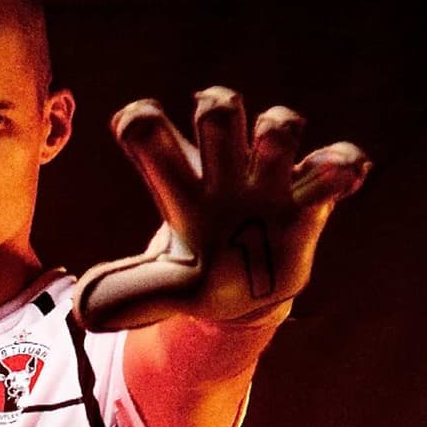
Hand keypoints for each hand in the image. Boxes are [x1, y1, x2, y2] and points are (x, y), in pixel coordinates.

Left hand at [73, 86, 370, 331]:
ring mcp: (268, 179)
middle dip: (218, 112)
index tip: (135, 129)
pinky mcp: (310, 197)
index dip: (142, 124)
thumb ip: (128, 296)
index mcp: (179, 182)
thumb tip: (82, 314)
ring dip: (276, 132)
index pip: (151, 132)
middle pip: (218, 112)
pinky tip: (344, 176)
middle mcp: (223, 169)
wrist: (250, 292)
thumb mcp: (165, 289)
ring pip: (276, 127)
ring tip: (273, 150)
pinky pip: (334, 164)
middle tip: (216, 132)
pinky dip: (340, 165)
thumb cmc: (199, 274)